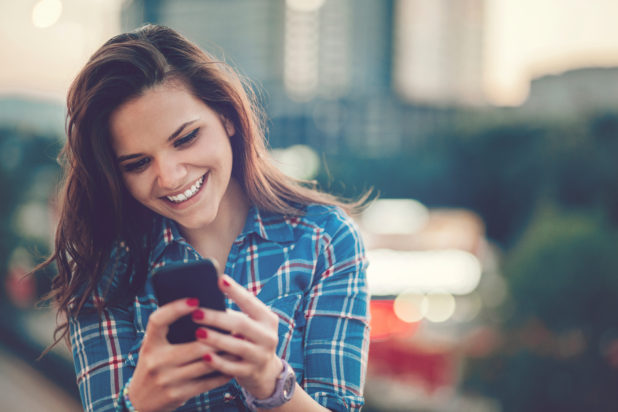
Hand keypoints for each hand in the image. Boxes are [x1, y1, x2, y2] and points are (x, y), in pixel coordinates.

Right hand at [129, 298, 231, 411]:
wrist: (140, 404)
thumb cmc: (153, 367)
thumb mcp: (153, 349)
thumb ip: (169, 333)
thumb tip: (200, 311)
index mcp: (150, 344)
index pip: (158, 320)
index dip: (176, 308)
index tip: (195, 300)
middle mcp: (156, 361)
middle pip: (196, 345)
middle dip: (219, 337)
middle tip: (236, 327)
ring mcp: (167, 379)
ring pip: (206, 363)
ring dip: (226, 354)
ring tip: (239, 344)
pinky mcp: (177, 395)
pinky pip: (206, 382)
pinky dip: (222, 373)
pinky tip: (233, 366)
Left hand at [191, 274, 284, 398]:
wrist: (265, 371)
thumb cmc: (249, 339)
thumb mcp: (251, 324)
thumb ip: (235, 313)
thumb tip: (206, 296)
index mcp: (267, 319)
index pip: (251, 302)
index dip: (236, 291)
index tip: (220, 279)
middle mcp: (268, 336)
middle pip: (241, 324)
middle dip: (217, 318)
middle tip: (196, 313)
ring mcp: (261, 356)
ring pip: (238, 346)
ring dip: (216, 339)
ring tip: (197, 332)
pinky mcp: (251, 372)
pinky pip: (233, 368)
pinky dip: (218, 362)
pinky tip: (204, 356)